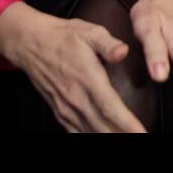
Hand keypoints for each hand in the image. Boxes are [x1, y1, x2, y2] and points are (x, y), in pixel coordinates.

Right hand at [0, 2, 147, 131]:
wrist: (31, 43)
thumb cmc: (64, 36)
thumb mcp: (89, 32)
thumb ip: (108, 44)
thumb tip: (123, 51)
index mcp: (87, 79)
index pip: (110, 107)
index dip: (127, 123)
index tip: (141, 132)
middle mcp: (75, 98)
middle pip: (101, 126)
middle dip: (122, 135)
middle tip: (141, 139)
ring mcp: (65, 107)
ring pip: (88, 131)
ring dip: (107, 137)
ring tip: (126, 140)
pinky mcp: (58, 111)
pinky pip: (74, 131)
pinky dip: (87, 137)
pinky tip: (100, 137)